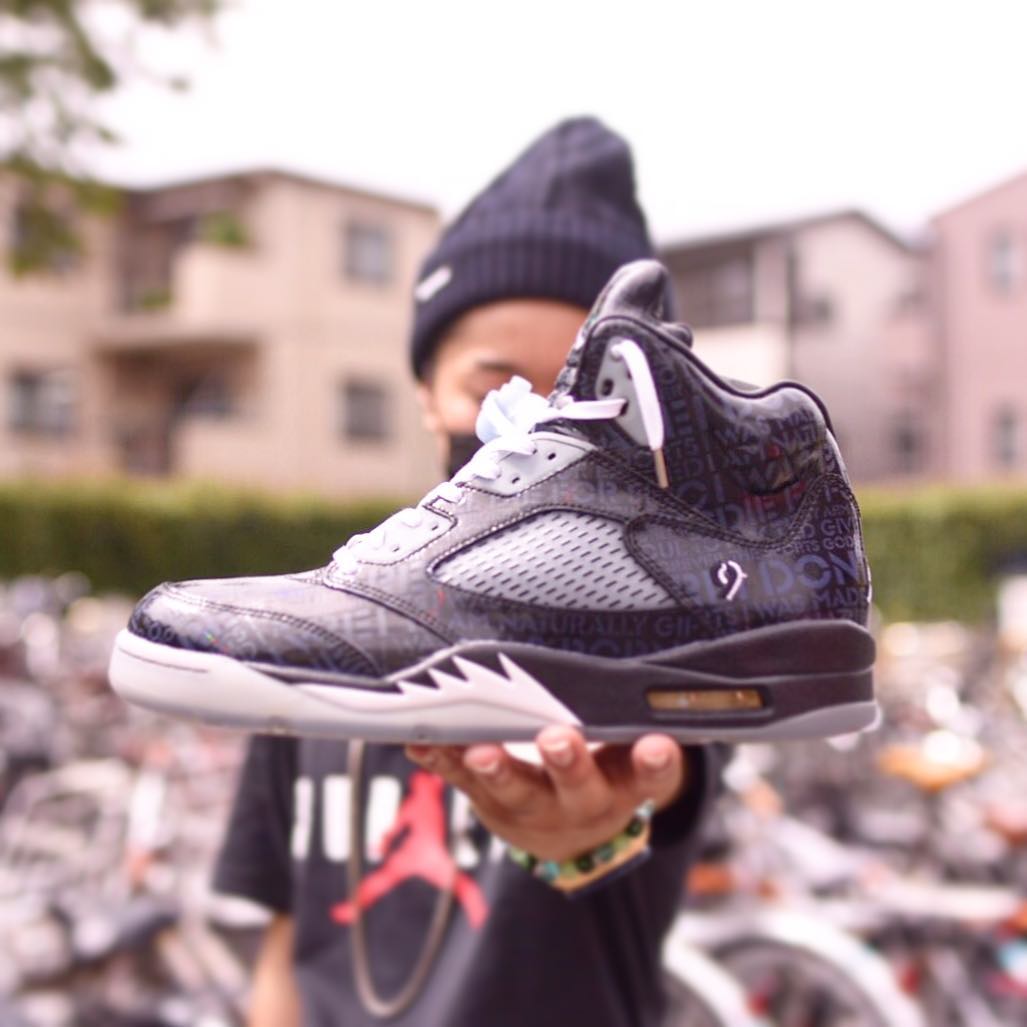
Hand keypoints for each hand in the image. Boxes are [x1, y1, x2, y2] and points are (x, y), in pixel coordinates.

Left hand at [405, 726, 685, 861]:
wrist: (572, 836)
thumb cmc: (606, 770)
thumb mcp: (631, 755)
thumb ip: (637, 729)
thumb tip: (647, 679)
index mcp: (625, 784)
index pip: (649, 774)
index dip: (655, 761)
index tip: (656, 745)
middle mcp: (583, 802)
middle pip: (577, 788)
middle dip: (567, 763)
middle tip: (558, 739)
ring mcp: (534, 808)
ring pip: (516, 792)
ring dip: (497, 770)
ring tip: (481, 751)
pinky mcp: (490, 804)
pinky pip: (463, 783)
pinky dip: (441, 762)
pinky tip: (419, 744)